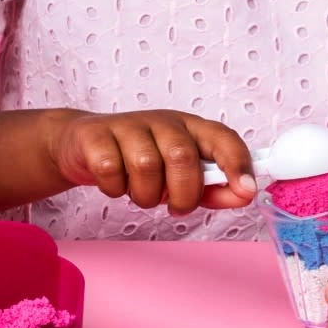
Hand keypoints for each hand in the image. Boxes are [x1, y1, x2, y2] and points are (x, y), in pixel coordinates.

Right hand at [46, 110, 256, 213]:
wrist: (81, 144)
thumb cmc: (137, 160)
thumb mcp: (178, 175)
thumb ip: (213, 188)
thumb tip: (244, 194)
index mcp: (188, 127)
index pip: (221, 137)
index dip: (237, 163)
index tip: (246, 191)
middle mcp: (160, 121)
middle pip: (182, 156)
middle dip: (182, 194)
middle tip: (174, 207)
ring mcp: (126, 125)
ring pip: (146, 165)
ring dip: (145, 195)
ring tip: (140, 193)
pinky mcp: (95, 135)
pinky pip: (110, 170)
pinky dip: (114, 189)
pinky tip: (114, 184)